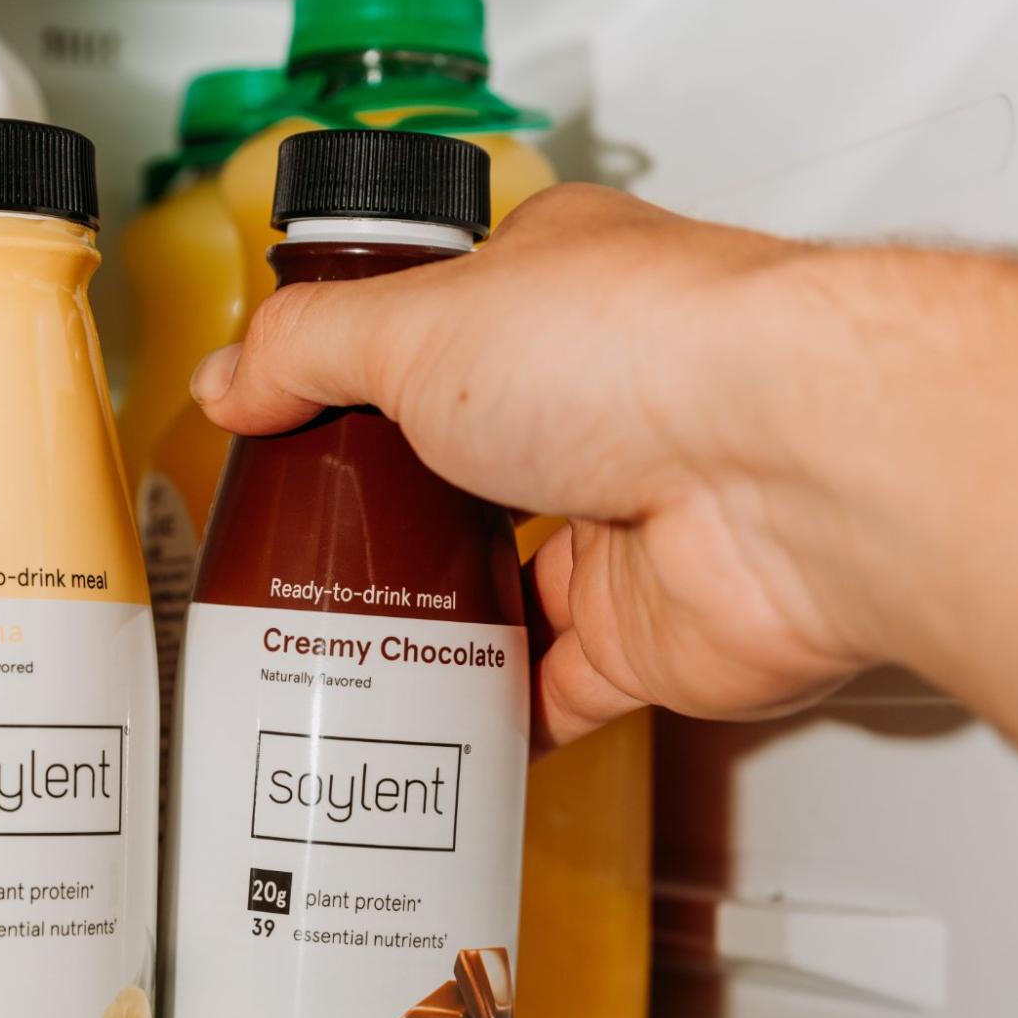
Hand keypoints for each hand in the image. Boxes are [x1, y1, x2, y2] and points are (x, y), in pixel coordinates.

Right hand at [190, 184, 878, 748]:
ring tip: (336, 640)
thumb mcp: (416, 323)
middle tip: (301, 544)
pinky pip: (560, 689)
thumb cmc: (643, 352)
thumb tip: (230, 377)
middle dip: (394, 506)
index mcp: (553, 295)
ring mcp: (629, 519)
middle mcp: (602, 401)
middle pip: (474, 462)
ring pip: (513, 582)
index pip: (444, 319)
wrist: (786, 471)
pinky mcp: (654, 630)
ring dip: (439, 615)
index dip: (369, 360)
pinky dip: (500, 715)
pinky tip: (434, 723)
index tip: (293, 410)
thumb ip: (307, 351)